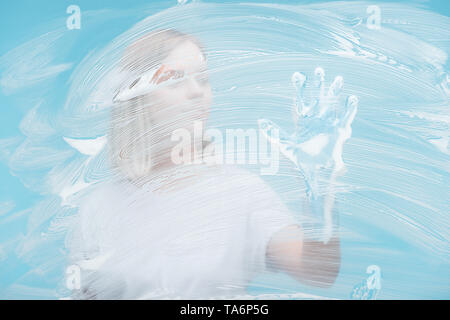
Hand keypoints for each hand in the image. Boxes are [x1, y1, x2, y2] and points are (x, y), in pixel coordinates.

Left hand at [258, 67, 357, 241]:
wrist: (316, 176)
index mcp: (303, 123)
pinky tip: (352, 99)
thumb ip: (274, 133)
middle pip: (318, 99)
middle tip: (319, 69)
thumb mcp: (286, 146)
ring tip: (338, 78)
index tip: (297, 75)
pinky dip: (349, 110)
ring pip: (333, 106)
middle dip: (318, 85)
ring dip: (335, 93)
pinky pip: (345, 119)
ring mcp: (328, 126)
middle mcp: (316, 122)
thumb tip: (260, 122)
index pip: (301, 102)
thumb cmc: (301, 163)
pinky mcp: (339, 133)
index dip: (300, 89)